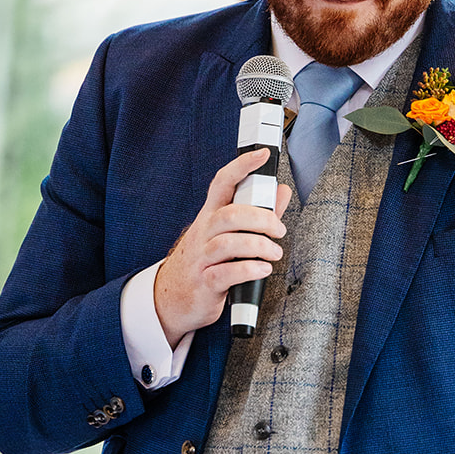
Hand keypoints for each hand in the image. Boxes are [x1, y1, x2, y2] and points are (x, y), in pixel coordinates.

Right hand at [154, 151, 292, 345]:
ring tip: (274, 253)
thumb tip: (282, 191)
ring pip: (227, 243)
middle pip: (229, 215)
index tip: (262, 154)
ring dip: (258, 246)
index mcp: (210, 216)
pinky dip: (249, 270)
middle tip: (279, 230)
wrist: (172, 299)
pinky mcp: (205, 283)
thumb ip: (258, 214)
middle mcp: (203, 233)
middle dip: (260, 218)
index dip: (241, 166)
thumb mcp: (229, 235)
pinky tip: (263, 269)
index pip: (222, 183)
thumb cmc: (207, 263)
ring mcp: (201, 258)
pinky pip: (226, 273)